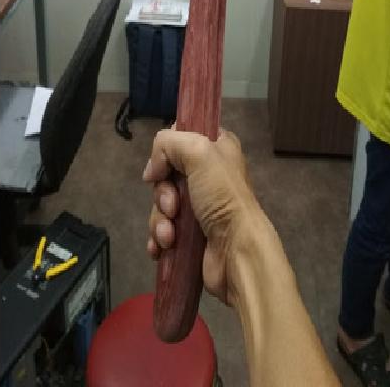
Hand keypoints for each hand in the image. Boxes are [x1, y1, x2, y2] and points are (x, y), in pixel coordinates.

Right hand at [143, 128, 265, 305]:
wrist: (236, 251)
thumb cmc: (223, 198)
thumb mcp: (199, 152)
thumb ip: (169, 144)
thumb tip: (153, 171)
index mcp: (217, 149)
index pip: (181, 137)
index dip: (166, 152)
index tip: (162, 168)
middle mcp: (209, 175)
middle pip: (166, 174)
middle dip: (162, 193)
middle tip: (173, 207)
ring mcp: (200, 206)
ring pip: (162, 204)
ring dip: (160, 220)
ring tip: (170, 235)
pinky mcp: (191, 234)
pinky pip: (162, 229)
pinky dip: (159, 238)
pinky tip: (162, 247)